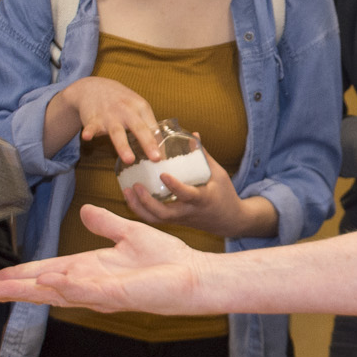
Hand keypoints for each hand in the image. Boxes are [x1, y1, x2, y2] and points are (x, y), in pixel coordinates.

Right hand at [0, 201, 208, 312]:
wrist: (194, 274)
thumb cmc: (167, 260)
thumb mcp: (130, 233)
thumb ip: (105, 224)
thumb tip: (85, 211)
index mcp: (89, 270)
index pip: (45, 274)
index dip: (18, 277)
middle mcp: (90, 285)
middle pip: (41, 289)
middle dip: (10, 291)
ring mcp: (102, 292)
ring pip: (56, 293)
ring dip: (29, 290)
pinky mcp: (119, 293)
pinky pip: (88, 289)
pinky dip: (67, 286)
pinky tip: (47, 282)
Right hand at [57, 76, 162, 164]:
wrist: (93, 87)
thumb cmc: (120, 101)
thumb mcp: (137, 107)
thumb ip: (147, 125)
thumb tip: (160, 148)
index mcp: (140, 107)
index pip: (152, 127)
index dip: (158, 143)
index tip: (163, 158)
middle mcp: (126, 111)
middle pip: (139, 128)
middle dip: (147, 143)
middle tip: (156, 158)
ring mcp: (109, 115)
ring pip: (117, 132)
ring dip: (123, 146)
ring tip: (129, 159)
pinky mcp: (93, 119)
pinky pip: (91, 127)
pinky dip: (89, 132)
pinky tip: (87, 137)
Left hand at [118, 142, 276, 238]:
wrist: (229, 221)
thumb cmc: (225, 195)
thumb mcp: (219, 174)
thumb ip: (203, 155)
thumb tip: (192, 134)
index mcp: (202, 199)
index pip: (187, 195)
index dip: (175, 186)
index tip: (163, 174)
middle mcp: (188, 212)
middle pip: (164, 214)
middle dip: (146, 202)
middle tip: (135, 185)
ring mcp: (180, 219)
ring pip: (156, 219)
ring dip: (138, 207)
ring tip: (127, 191)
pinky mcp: (175, 221)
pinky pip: (155, 219)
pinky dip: (141, 209)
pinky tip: (131, 196)